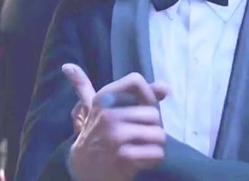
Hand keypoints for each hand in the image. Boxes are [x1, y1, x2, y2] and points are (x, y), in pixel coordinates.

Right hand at [62, 64, 168, 180]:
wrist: (83, 167)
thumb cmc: (99, 133)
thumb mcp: (107, 108)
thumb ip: (136, 94)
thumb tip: (166, 87)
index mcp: (103, 98)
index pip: (135, 80)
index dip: (147, 95)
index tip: (142, 108)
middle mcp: (108, 114)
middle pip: (154, 113)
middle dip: (151, 127)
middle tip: (138, 135)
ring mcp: (116, 136)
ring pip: (159, 134)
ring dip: (154, 144)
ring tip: (139, 147)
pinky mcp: (124, 157)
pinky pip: (157, 153)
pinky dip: (153, 159)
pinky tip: (139, 159)